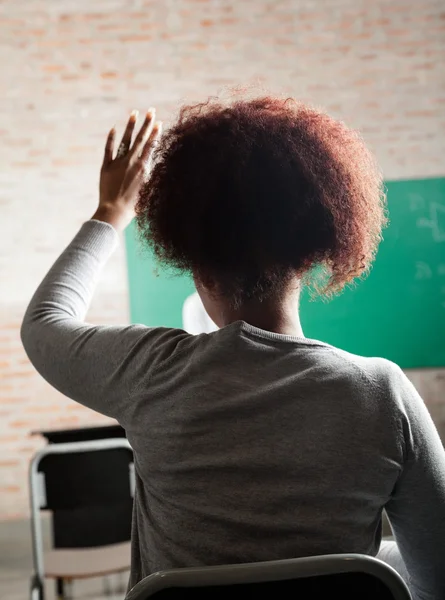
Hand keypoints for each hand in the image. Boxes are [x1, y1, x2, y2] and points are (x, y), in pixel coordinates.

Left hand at [92, 109, 161, 231]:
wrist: (115, 212)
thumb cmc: (134, 207)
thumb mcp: (149, 191)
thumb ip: (152, 177)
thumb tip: (157, 166)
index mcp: (144, 168)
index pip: (151, 146)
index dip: (155, 133)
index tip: (159, 123)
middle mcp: (132, 162)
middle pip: (141, 139)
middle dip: (147, 123)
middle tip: (151, 110)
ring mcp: (118, 163)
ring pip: (126, 140)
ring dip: (131, 126)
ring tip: (134, 112)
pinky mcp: (106, 167)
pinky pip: (109, 149)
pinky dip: (111, 138)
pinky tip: (114, 128)